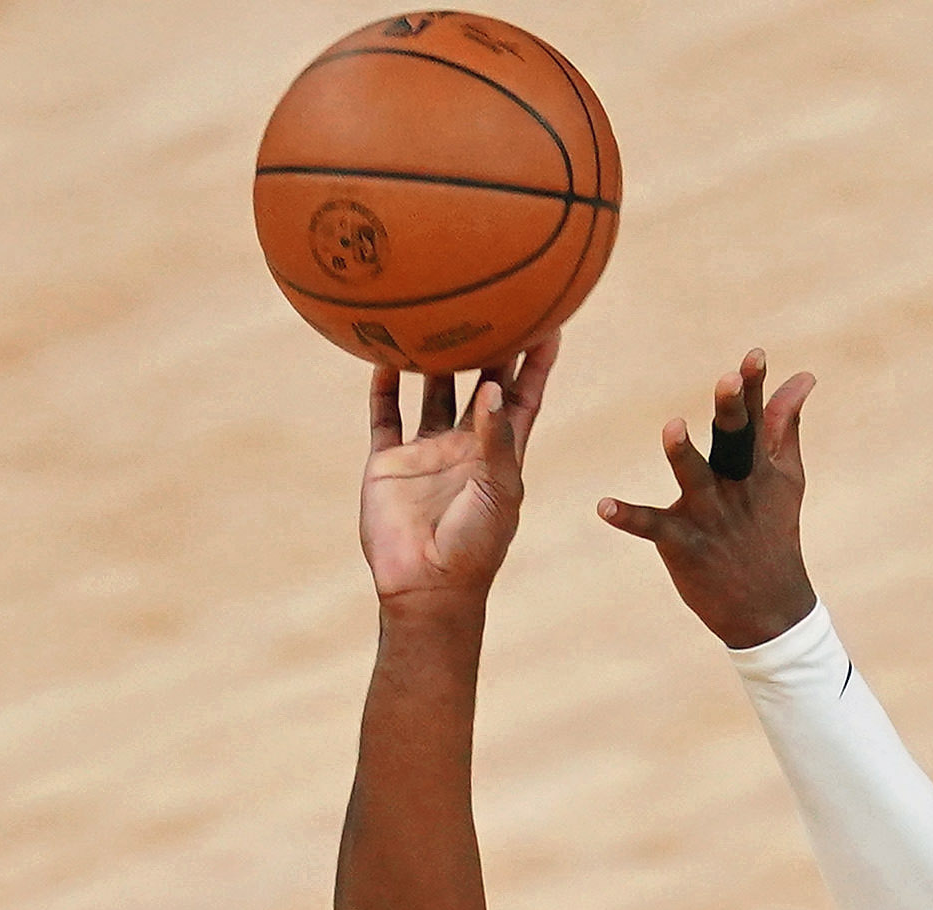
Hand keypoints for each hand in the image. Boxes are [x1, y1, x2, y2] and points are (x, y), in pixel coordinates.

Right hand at [359, 334, 557, 614]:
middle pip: (478, 381)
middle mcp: (465, 445)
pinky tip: (383, 354)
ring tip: (435, 312)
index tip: (550, 316)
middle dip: (487, 343)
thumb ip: (496, 438)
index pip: (524, 394)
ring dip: (433, 357)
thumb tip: (489, 386)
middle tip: (492, 298)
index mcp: (502, 452)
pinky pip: (385, 416)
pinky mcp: (389, 464)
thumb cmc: (477, 546)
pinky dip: (382, 386)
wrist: (427, 588)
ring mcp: (426, 452)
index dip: (537, 359)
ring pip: (430, 390)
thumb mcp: (500, 490)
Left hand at [599, 348, 818, 649]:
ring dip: (683, 453)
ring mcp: (709, 514)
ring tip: (673, 426)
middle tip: (728, 379)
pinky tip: (603, 506)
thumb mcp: (786, 477)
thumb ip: (786, 424)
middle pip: (734, 442)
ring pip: (695, 478)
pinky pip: (651, 527)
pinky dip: (627, 517)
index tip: (753, 355)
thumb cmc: (774, 532)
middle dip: (733, 410)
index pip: (757, 419)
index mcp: (757, 466)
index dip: (754, 386)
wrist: (768, 608)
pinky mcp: (682, 543)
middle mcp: (735, 486)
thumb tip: (801, 376)